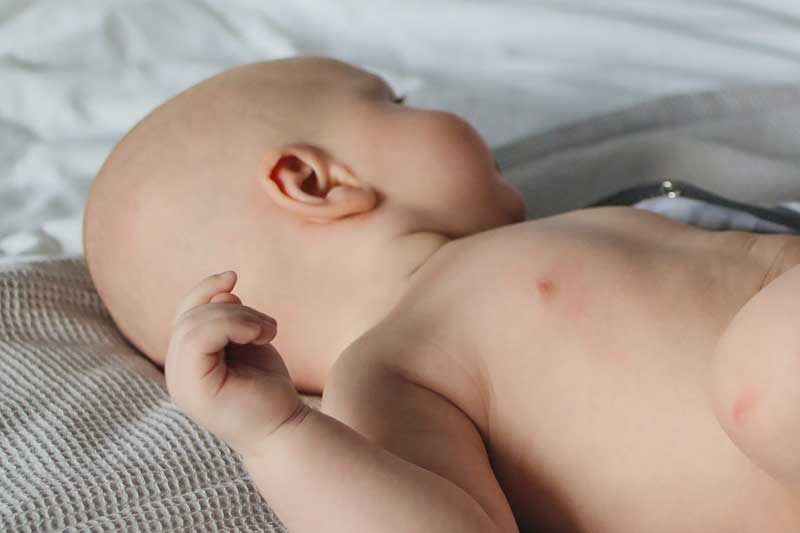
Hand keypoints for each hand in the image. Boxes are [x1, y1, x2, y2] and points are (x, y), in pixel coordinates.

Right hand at [165, 270, 307, 456]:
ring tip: (268, 333)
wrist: (285, 428)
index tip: (233, 277)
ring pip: (194, 324)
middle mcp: (175, 374)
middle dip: (232, 308)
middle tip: (268, 326)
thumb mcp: (247, 343)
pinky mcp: (193, 390)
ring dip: (239, 317)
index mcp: (185, 362)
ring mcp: (180, 384)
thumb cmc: (268, 388)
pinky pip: (198, 339)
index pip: (183, 314)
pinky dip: (233, 326)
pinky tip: (261, 337)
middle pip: (189, 317)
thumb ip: (229, 319)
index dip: (203, 289)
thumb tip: (224, 290)